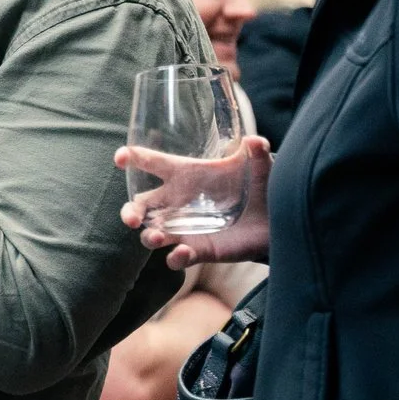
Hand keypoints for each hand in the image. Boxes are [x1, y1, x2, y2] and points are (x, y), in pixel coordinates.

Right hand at [116, 136, 272, 270]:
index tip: (121, 158)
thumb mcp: (260, 167)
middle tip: (130, 218)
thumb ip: (258, 152)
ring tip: (156, 237)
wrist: (277, 221)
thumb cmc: (260, 187)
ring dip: (149, 236)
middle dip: (130, 211)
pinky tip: (182, 253)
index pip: (151, 163)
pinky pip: (178, 258)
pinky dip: (175, 258)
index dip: (132, 158)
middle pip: (141, 206)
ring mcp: (185, 228)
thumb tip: (255, 141)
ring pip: (152, 233)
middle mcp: (178, 202)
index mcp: (185, 175)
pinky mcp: (198, 250)